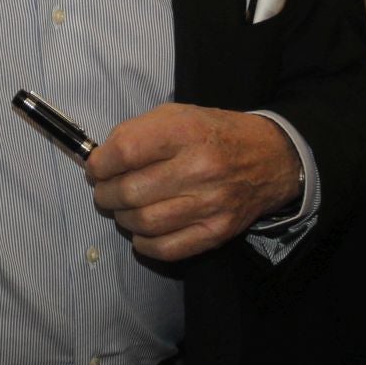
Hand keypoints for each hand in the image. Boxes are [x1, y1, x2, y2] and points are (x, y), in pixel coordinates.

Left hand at [86, 103, 302, 260]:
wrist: (269, 157)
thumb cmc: (213, 133)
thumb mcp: (177, 115)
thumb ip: (136, 133)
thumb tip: (100, 161)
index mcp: (185, 131)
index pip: (125, 151)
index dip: (100, 164)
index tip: (96, 168)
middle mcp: (199, 168)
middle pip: (129, 191)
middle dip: (105, 194)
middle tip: (105, 191)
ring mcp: (210, 204)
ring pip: (143, 222)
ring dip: (122, 218)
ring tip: (123, 208)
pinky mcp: (217, 232)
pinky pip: (166, 249)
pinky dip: (143, 243)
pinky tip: (142, 230)